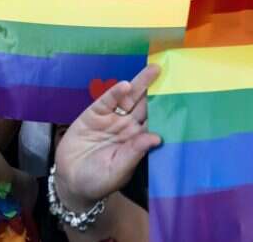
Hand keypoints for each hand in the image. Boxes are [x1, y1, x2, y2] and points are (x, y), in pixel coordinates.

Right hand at [54, 65, 161, 208]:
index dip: (167, 110)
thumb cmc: (98, 180)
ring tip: (154, 71)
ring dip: (141, 84)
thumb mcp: (117, 171)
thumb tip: (157, 138)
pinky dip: (115, 92)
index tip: (182, 97)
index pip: (155, 121)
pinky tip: (125, 86)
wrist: (70, 180)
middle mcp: (127, 126)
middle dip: (157, 90)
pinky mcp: (94, 113)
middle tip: (172, 74)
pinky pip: (107, 100)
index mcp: (138, 140)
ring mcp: (111, 118)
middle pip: (145, 105)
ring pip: (129, 98)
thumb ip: (135, 153)